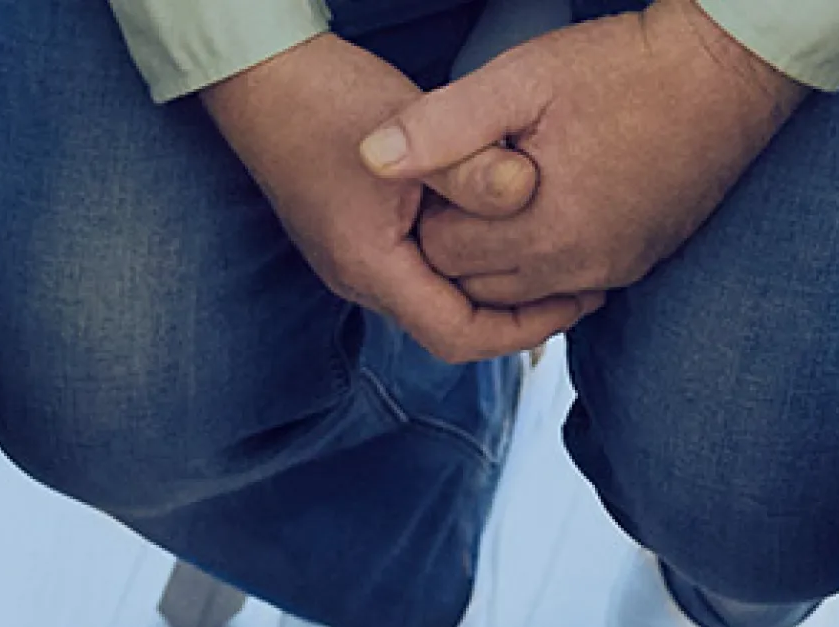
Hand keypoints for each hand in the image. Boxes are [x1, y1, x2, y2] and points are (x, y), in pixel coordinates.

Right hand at [206, 37, 576, 366]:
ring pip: (438, 300)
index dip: (524, 329)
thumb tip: (525, 191)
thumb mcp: (411, 126)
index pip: (459, 337)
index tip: (575, 301)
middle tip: (578, 284)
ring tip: (549, 261)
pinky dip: (467, 265)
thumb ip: (469, 166)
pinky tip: (500, 234)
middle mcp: (359, 280)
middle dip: (517, 314)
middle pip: (451, 328)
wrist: (260, 78)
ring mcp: (355, 263)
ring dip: (493, 288)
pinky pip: (423, 272)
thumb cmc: (326, 98)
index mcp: (372, 269)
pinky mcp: (358, 240)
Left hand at [382, 0, 806, 309]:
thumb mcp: (520, 79)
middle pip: (474, 284)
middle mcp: (578, 270)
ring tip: (498, 192)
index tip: (443, 160)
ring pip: (518, 294)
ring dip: (496, 255)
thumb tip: (369, 159)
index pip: (441, 253)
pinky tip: (540, 209)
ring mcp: (612, 273)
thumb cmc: (623, 68)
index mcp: (542, 231)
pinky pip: (564, 287)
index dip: (427, 206)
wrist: (724, 77)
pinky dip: (540, 260)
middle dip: (456, 238)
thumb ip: (442, 125)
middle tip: (463, 175)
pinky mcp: (637, 265)